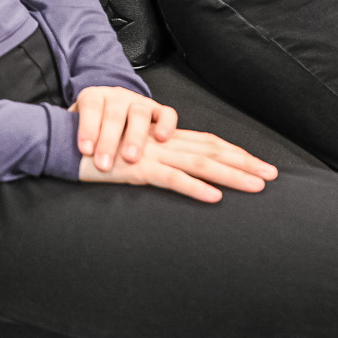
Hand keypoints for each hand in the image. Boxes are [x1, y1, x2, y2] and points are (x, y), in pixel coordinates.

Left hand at [70, 85, 176, 173]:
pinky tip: (161, 139)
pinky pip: (166, 114)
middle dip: (109, 141)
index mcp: (94, 96)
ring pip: (139, 114)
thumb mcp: (76, 122)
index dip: (87, 128)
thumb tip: (55, 149)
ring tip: (130, 158)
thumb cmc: (92, 122)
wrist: (111, 105)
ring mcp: (139, 101)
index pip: (90, 108)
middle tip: (104, 164)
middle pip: (114, 114)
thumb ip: (69, 130)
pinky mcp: (158, 109)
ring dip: (135, 137)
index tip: (84, 150)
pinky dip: (166, 124)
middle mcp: (117, 96)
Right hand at [76, 128, 276, 202]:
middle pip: (212, 150)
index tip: (260, 166)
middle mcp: (162, 143)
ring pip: (200, 163)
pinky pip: (171, 178)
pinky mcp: (137, 169)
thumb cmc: (96, 153)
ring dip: (231, 175)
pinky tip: (214, 197)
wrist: (64, 144)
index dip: (235, 153)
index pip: (208, 143)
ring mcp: (151, 155)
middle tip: (273, 176)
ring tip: (256, 186)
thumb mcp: (131, 157)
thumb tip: (180, 174)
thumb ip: (154, 162)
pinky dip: (195, 187)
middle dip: (245, 163)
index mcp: (163, 140)